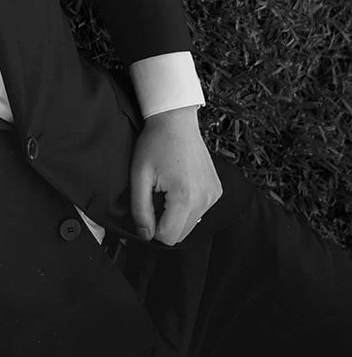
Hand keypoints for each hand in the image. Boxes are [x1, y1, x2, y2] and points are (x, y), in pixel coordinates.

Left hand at [130, 105, 222, 245]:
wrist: (176, 120)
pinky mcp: (216, 191)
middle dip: (164, 220)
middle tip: (157, 193)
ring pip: (190, 224)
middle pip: (180, 234)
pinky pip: (199, 211)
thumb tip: (145, 235)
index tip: (147, 205)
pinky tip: (180, 184)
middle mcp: (205, 200)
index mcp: (185, 198)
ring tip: (168, 187)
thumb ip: (140, 210)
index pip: (168, 237)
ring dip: (176, 214)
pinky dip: (187, 205)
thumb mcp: (139, 175)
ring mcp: (214, 195)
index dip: (152, 227)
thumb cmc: (155, 143)